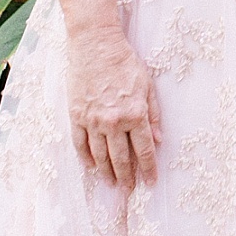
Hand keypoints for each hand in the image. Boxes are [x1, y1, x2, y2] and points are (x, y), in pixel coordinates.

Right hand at [66, 22, 159, 189]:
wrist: (96, 44)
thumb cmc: (125, 62)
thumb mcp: (147, 85)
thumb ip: (154, 114)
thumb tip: (158, 140)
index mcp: (135, 113)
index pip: (143, 150)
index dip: (148, 169)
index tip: (150, 182)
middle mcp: (114, 121)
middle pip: (121, 158)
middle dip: (127, 177)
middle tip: (129, 190)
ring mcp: (93, 120)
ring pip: (100, 155)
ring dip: (107, 172)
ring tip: (112, 183)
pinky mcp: (77, 115)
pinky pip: (80, 143)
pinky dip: (86, 157)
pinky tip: (91, 167)